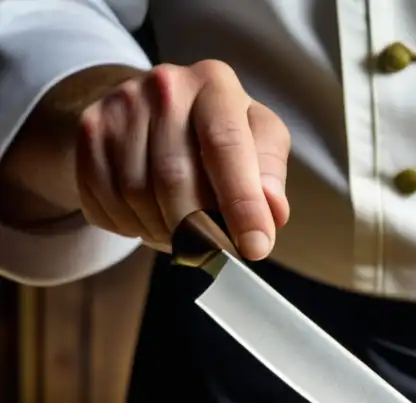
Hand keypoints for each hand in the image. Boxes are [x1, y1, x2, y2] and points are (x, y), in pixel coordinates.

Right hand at [75, 60, 289, 258]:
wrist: (153, 107)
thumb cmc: (220, 132)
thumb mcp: (259, 139)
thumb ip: (270, 173)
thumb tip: (272, 210)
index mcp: (215, 85)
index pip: (226, 147)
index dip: (241, 204)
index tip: (254, 248)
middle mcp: (165, 86)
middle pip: (175, 177)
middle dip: (198, 229)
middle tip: (215, 251)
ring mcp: (120, 106)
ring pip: (136, 194)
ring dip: (163, 231)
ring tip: (183, 233)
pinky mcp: (90, 131)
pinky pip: (105, 198)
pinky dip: (131, 225)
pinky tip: (149, 220)